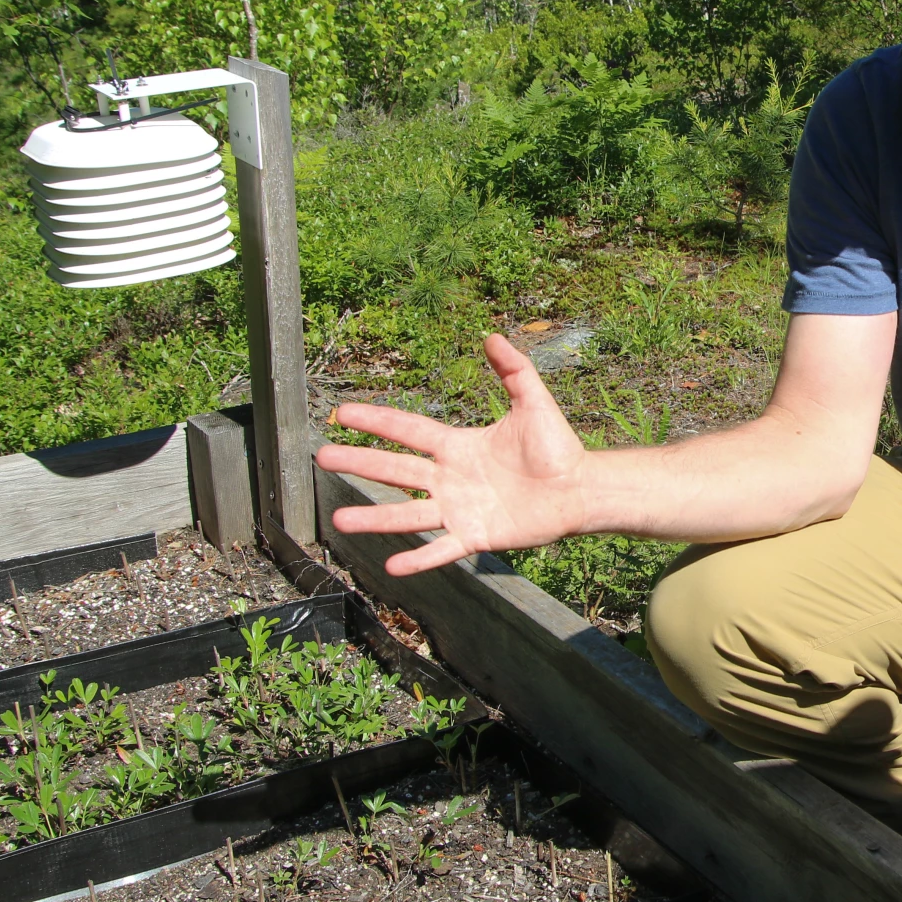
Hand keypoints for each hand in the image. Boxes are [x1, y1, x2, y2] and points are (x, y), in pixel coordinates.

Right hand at [316, 334, 586, 576]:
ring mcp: (460, 508)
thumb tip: (492, 336)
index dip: (376, 421)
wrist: (580, 488)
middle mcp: (450, 477)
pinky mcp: (476, 536)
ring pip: (408, 513)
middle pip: (396, 469)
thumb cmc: (558, 446)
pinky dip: (419, 557)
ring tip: (339, 518)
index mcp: (458, 445)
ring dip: (374, 517)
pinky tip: (392, 565)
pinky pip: (441, 548)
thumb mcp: (533, 403)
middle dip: (359, 462)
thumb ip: (514, 371)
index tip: (342, 413)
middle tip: (321, 456)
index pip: (408, 431)